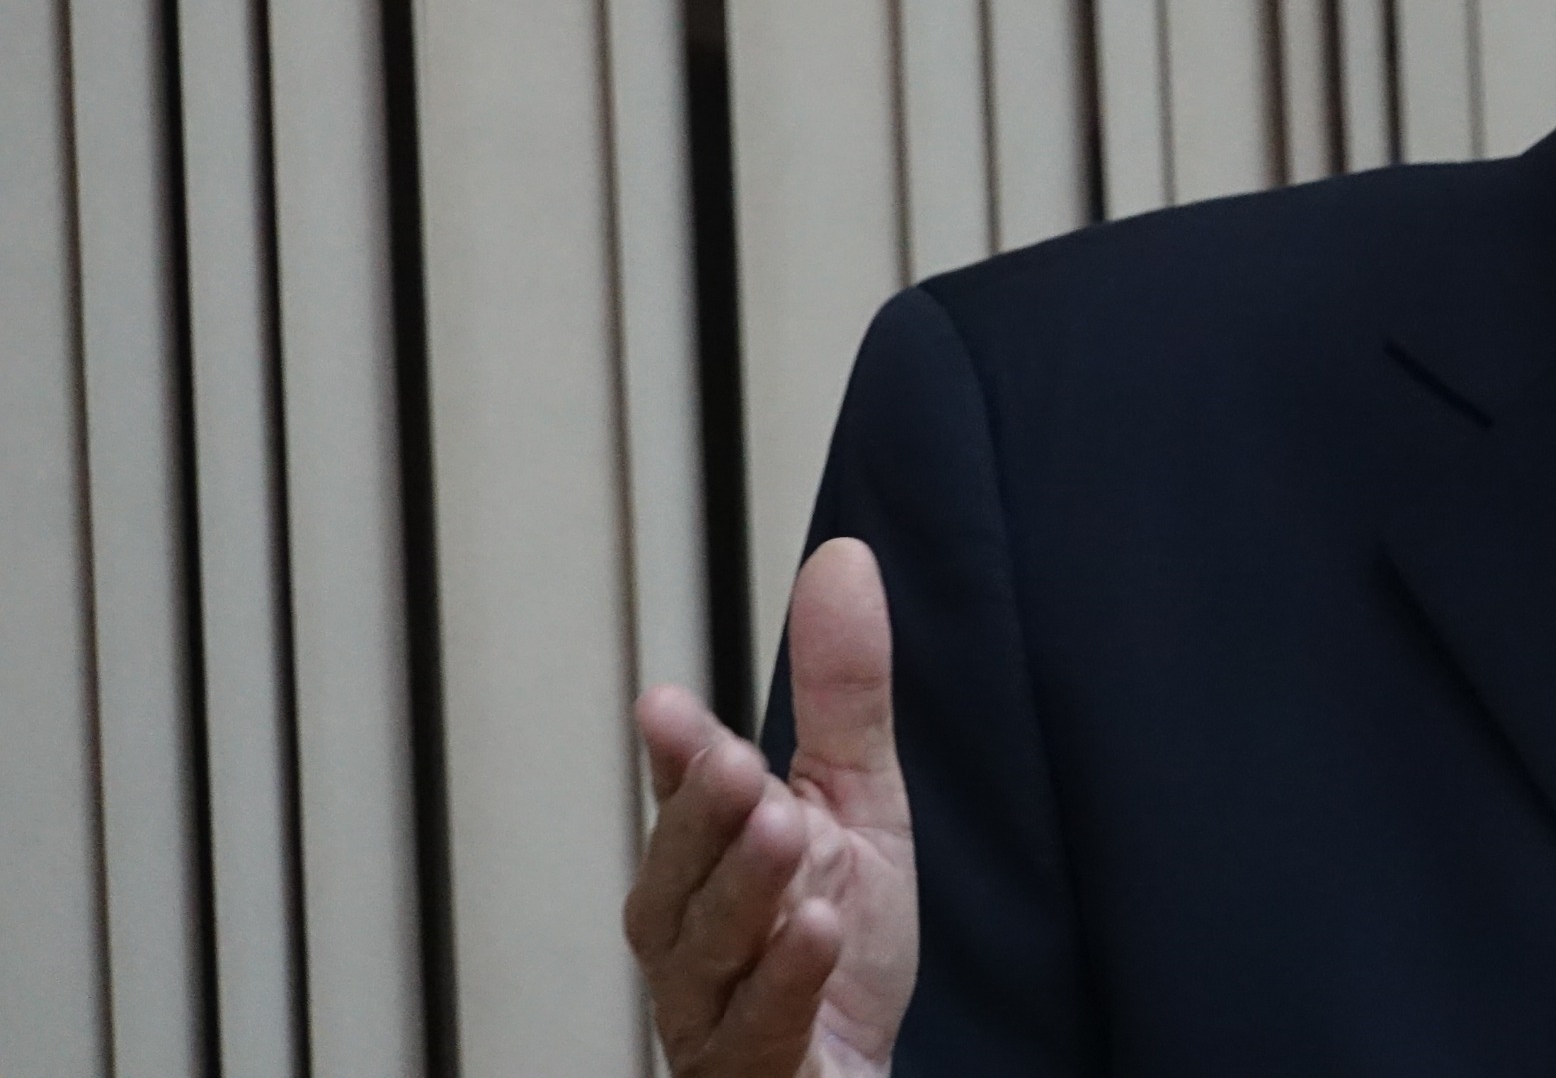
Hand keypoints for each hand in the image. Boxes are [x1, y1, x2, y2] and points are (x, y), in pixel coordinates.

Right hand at [624, 539, 919, 1077]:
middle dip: (701, 819)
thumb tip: (842, 559)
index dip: (676, 761)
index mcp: (707, 867)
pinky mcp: (755, 1072)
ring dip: (741, 891)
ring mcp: (716, 1012)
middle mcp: (693, 939)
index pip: (682, 804)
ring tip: (782, 827)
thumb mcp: (855, 801)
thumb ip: (842, 693)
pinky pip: (758, 1032)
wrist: (851, 1072)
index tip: (671, 708)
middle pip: (678, 879)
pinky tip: (815, 929)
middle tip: (734, 761)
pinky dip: (782, 982)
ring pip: (705, 955)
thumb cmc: (833, 947)